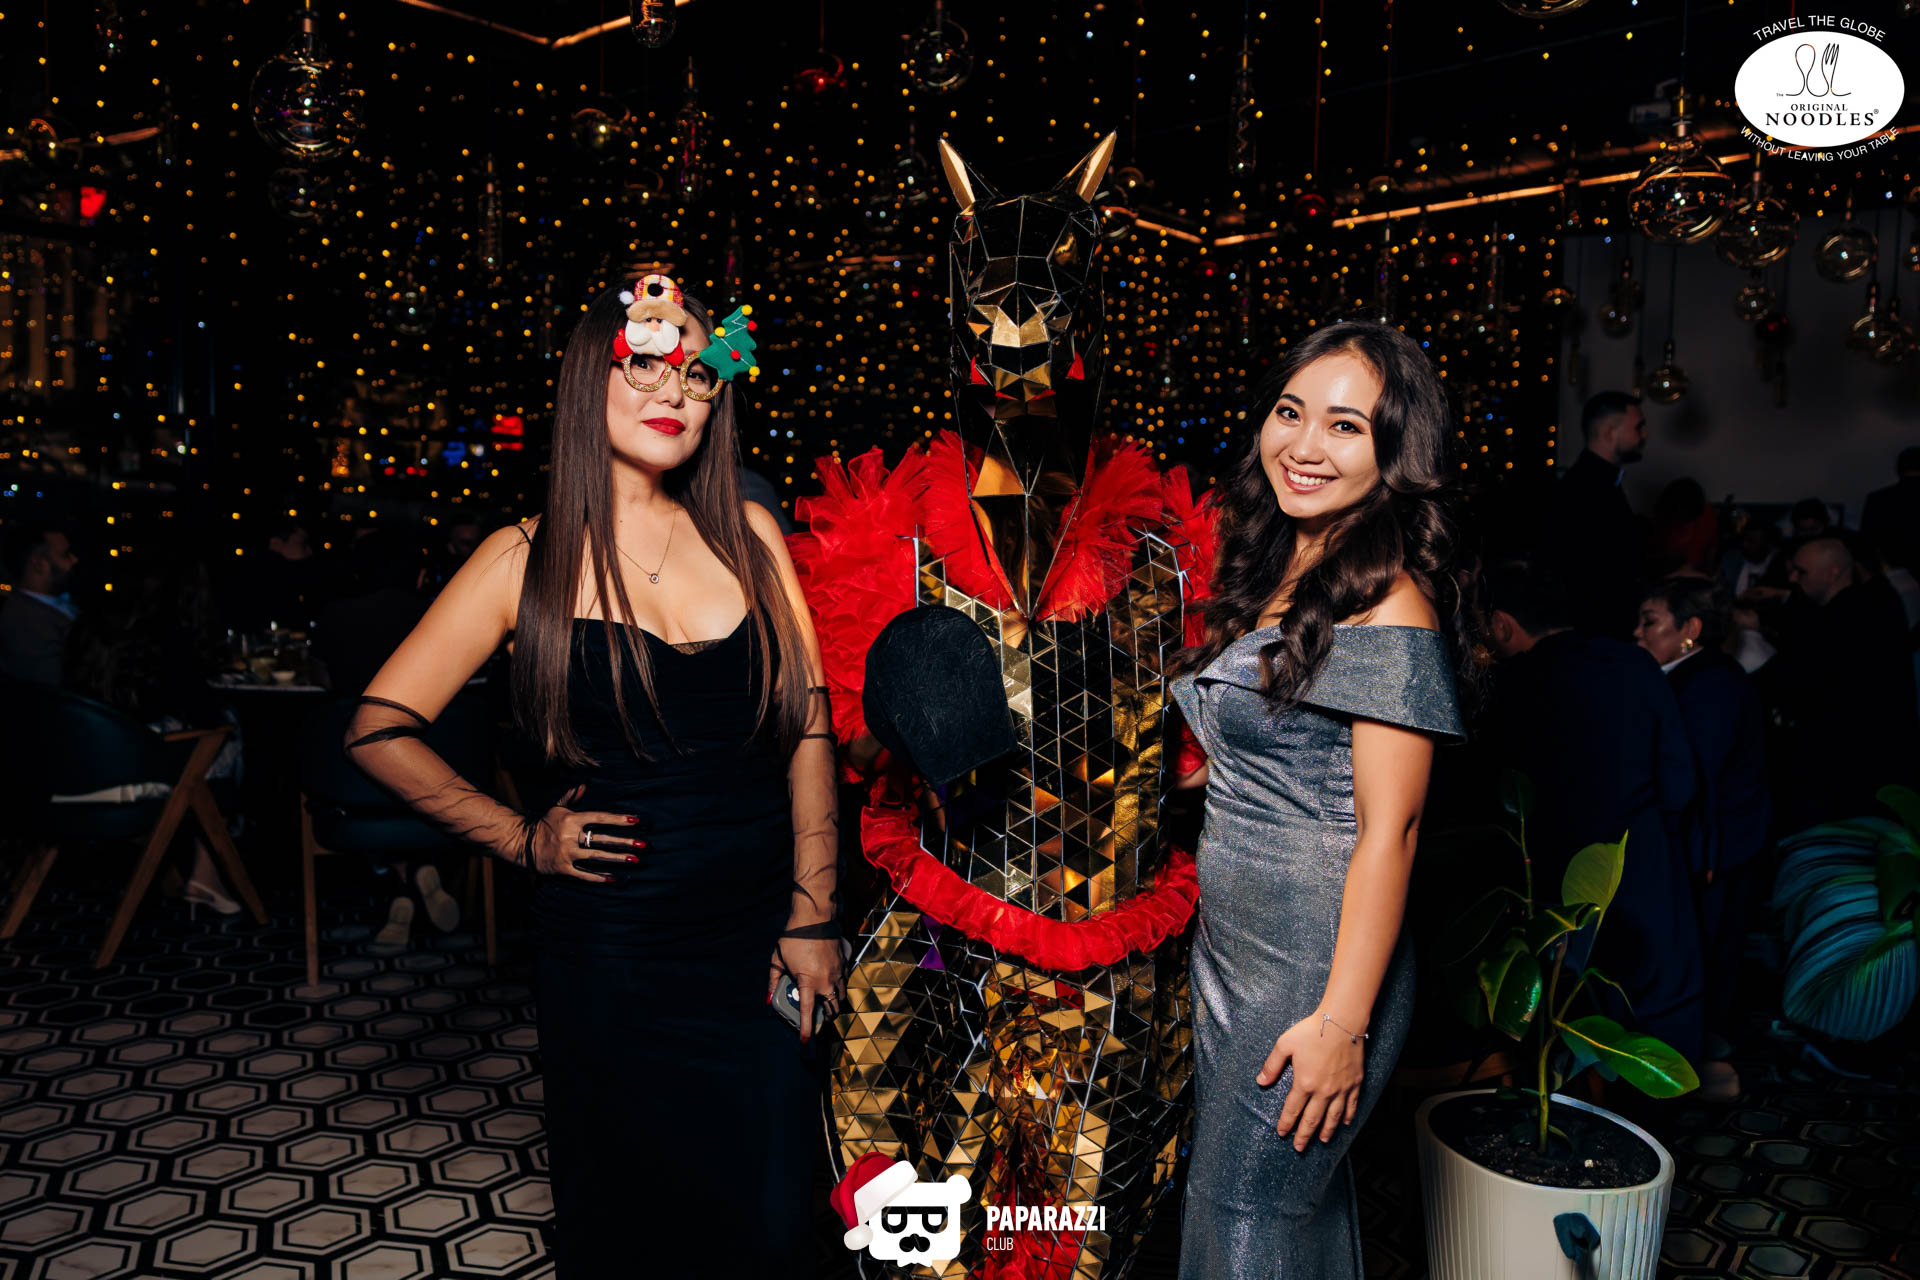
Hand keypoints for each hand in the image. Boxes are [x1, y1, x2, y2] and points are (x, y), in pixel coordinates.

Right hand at [529, 784, 644, 881]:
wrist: (522, 844)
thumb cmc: (544, 825)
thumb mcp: (557, 809)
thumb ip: (572, 798)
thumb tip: (584, 785)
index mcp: (572, 819)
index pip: (600, 818)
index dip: (619, 819)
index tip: (637, 820)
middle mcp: (570, 836)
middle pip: (602, 839)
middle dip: (624, 842)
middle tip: (644, 845)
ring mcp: (567, 854)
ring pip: (597, 857)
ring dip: (617, 859)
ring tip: (635, 860)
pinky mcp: (563, 868)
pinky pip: (584, 875)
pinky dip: (600, 877)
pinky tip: (616, 878)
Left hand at [767, 936, 845, 1044]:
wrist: (815, 916)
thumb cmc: (794, 936)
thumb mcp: (778, 959)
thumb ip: (773, 981)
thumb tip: (768, 998)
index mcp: (808, 981)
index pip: (807, 1012)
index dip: (806, 1029)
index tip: (805, 1041)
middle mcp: (827, 980)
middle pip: (831, 1009)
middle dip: (825, 1019)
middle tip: (817, 1022)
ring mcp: (839, 972)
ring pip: (840, 997)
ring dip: (833, 1005)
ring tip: (825, 1007)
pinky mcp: (845, 963)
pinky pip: (845, 982)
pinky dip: (839, 988)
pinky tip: (831, 985)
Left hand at [1258, 1011, 1366, 1152]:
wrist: (1341, 1022)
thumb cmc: (1311, 1031)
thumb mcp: (1284, 1044)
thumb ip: (1272, 1065)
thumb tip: (1260, 1082)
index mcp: (1304, 1083)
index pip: (1293, 1109)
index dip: (1286, 1123)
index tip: (1282, 1133)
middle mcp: (1323, 1091)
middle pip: (1312, 1119)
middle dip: (1304, 1135)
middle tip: (1299, 1148)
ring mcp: (1341, 1089)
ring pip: (1333, 1117)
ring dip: (1326, 1131)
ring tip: (1321, 1141)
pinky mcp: (1355, 1083)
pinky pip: (1351, 1105)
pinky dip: (1347, 1116)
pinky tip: (1344, 1123)